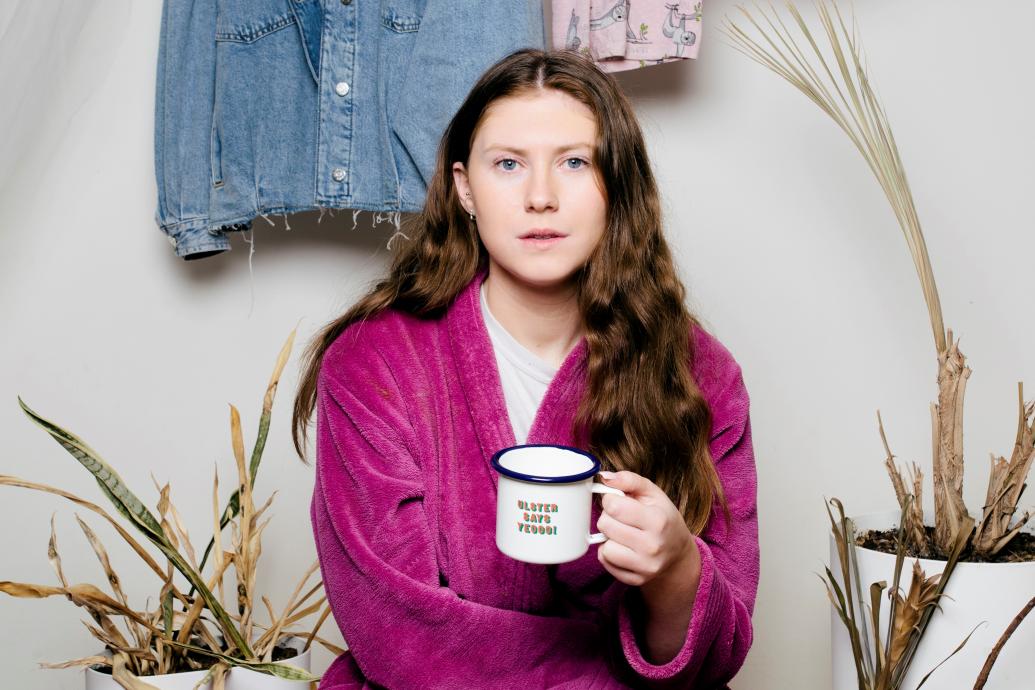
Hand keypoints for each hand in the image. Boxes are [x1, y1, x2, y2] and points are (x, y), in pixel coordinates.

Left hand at [595, 470, 699, 593]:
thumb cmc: (662, 518)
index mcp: (657, 520)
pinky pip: (606, 563)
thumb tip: (604, 477)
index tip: (619, 502)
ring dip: (608, 538)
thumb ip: (629, 480)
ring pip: (604, 547)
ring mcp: (645, 566)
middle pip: (605, 525)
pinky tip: (622, 547)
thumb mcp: (652, 493)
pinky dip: (609, 553)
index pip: (613, 506)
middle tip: (622, 519)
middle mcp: (652, 546)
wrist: (677, 552)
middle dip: (608, 518)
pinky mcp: (636, 579)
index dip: (611, 500)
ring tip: (622, 534)